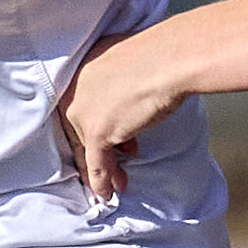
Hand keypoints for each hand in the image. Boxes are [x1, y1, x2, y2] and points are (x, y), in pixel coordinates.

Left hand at [55, 3, 247, 203]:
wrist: (171, 57)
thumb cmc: (164, 53)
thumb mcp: (136, 62)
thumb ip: (126, 79)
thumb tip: (136, 99)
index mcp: (84, 65)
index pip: (83, 103)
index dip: (95, 122)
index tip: (113, 136)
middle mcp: (76, 87)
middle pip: (79, 128)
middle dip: (98, 148)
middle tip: (113, 161)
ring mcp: (83, 110)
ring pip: (86, 148)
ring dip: (103, 168)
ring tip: (119, 181)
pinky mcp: (95, 131)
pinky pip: (96, 163)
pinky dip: (101, 181)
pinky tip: (108, 193)